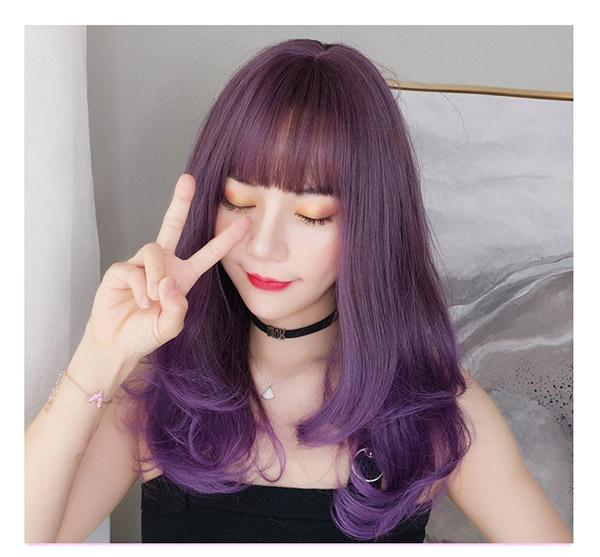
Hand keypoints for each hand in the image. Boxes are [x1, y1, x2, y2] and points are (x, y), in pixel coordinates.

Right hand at [83, 174, 249, 362]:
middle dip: (180, 202)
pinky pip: (133, 269)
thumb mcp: (170, 326)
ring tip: (152, 299)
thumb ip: (177, 308)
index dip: (227, 239)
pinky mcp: (120, 269)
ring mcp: (141, 265)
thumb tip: (168, 283)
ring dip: (156, 276)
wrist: (116, 344)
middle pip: (173, 225)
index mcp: (183, 276)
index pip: (209, 253)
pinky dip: (139, 287)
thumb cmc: (146, 334)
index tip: (245, 222)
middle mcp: (164, 265)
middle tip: (189, 179)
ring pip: (154, 250)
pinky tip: (139, 302)